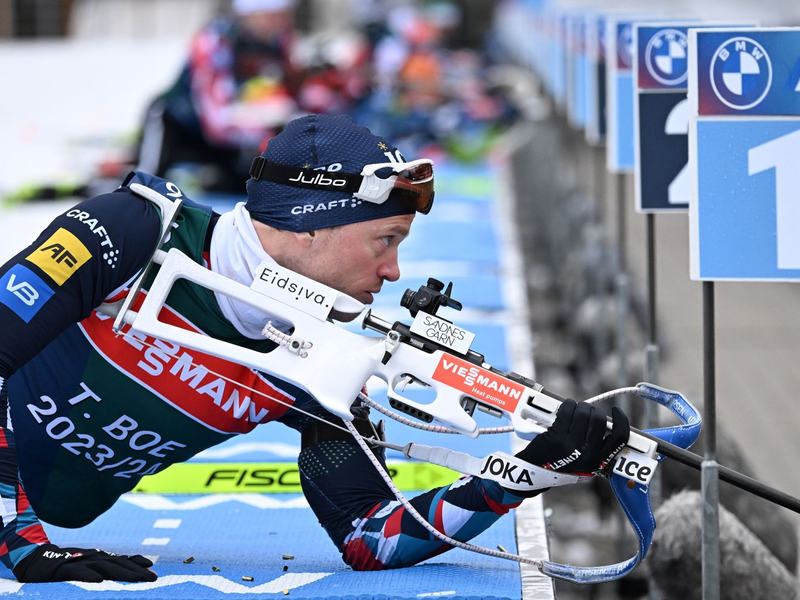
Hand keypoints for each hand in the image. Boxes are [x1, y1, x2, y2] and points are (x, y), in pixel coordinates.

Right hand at [13, 544, 156, 582]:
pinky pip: (77, 573)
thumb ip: (108, 565)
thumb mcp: (88, 563)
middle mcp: (92, 558)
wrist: (35, 558)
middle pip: (117, 564)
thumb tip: (132, 568)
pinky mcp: (63, 569)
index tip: (152, 569)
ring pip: (103, 567)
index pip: (121, 561)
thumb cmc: (66, 563)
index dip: (137, 564)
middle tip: (152, 578)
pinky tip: (99, 580)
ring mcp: (78, 562)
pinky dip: (88, 575)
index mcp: (98, 558)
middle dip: (136, 571)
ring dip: (121, 573)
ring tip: (136, 579)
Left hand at [517, 399, 629, 473]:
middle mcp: (587, 454)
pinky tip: (566, 408)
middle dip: (594, 410)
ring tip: (575, 410)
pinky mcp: (557, 436)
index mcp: (598, 461)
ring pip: (583, 413)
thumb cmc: (563, 463)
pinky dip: (568, 405)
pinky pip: (567, 411)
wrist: (537, 472)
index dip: (622, 420)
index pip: (620, 438)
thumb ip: (597, 446)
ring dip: (580, 406)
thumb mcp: (586, 461)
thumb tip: (607, 421)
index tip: (616, 411)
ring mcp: (572, 445)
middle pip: (600, 420)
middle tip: (588, 411)